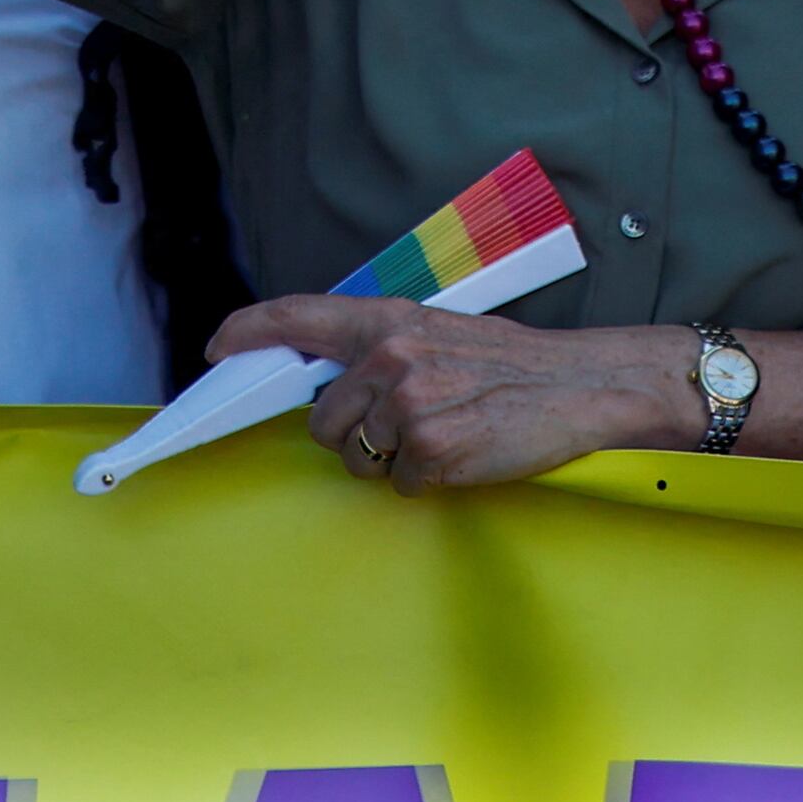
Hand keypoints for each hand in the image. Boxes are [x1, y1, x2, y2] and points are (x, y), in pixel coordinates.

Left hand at [237, 297, 696, 493]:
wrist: (585, 386)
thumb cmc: (515, 368)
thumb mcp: (446, 336)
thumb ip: (385, 352)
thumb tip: (329, 385)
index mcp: (394, 322)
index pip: (302, 317)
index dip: (250, 332)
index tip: (217, 349)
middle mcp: (393, 355)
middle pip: (323, 422)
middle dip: (356, 437)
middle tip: (414, 426)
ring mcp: (410, 402)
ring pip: (357, 459)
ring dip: (393, 462)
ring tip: (448, 436)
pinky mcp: (430, 448)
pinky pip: (398, 484)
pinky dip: (426, 481)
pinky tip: (466, 454)